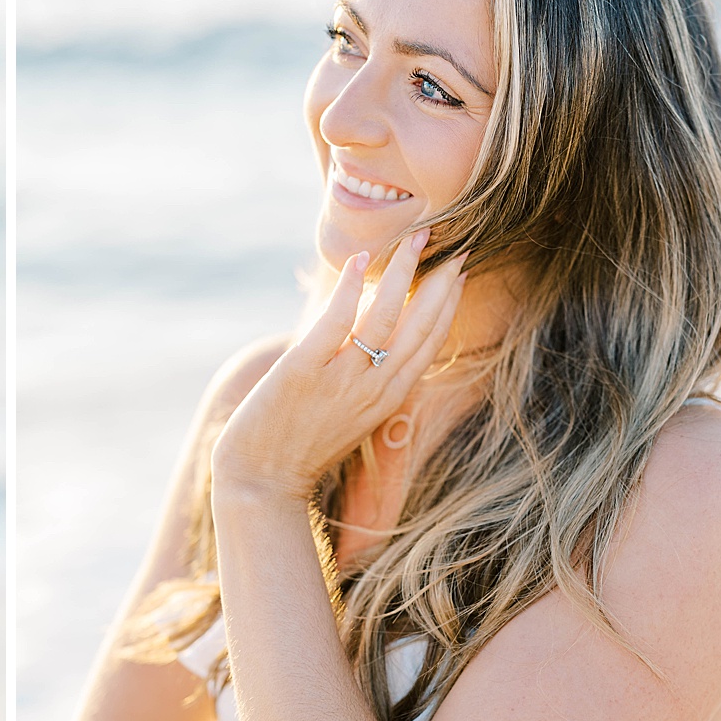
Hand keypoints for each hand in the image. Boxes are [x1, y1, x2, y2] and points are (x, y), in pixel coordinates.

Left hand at [209, 230, 465, 503]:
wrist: (261, 483)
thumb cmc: (299, 448)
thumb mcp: (349, 415)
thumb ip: (365, 379)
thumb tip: (371, 336)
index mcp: (387, 398)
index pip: (429, 343)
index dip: (447, 305)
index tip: (458, 271)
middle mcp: (373, 389)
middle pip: (419, 326)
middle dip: (440, 282)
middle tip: (456, 243)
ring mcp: (341, 380)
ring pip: (385, 317)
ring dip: (404, 273)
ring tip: (416, 237)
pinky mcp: (303, 371)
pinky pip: (336, 323)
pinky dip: (350, 289)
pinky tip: (361, 261)